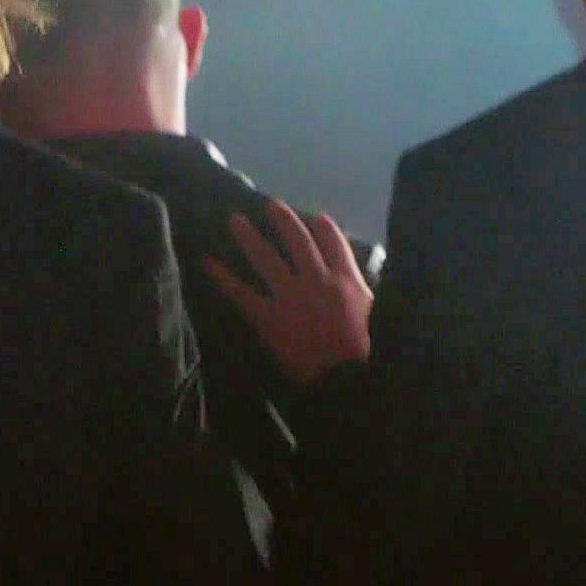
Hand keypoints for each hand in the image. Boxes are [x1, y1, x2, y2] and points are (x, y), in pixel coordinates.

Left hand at [204, 199, 372, 384]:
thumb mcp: (378, 314)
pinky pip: (242, 292)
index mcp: (347, 279)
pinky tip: (207, 262)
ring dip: (249, 237)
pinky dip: (223, 277)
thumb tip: (361, 284)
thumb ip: (366, 294)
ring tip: (235, 220)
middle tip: (270, 205)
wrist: (347, 381)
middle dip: (283, 220)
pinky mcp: (269, 317)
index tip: (314, 216)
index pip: (333, 241)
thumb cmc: (368, 352)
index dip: (323, 226)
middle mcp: (317, 278)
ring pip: (266, 258)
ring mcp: (290, 296)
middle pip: (298, 240)